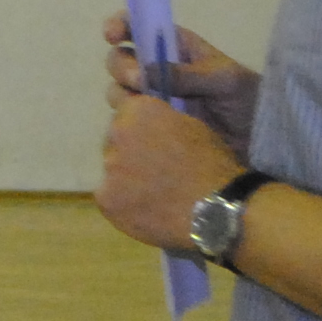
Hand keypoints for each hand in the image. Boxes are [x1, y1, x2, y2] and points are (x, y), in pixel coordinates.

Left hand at [98, 90, 252, 254]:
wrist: (215, 209)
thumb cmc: (212, 165)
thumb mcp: (192, 127)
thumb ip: (163, 122)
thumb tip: (151, 128)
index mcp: (140, 110)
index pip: (125, 111)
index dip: (138, 128)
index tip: (150, 141)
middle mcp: (118, 132)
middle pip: (114, 140)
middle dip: (129, 152)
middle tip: (153, 171)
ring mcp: (110, 166)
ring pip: (112, 170)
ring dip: (126, 178)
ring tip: (154, 194)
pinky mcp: (106, 198)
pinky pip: (109, 198)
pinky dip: (123, 204)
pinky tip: (146, 210)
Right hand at [105, 10, 259, 151]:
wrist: (261, 141)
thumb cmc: (248, 100)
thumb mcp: (224, 79)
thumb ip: (186, 74)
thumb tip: (146, 72)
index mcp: (177, 48)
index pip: (140, 27)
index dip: (121, 25)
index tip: (112, 36)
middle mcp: (160, 71)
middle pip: (120, 60)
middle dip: (122, 67)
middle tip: (140, 82)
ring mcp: (155, 100)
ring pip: (118, 92)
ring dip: (124, 97)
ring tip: (148, 109)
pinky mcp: (154, 127)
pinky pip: (127, 122)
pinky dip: (128, 123)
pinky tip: (144, 128)